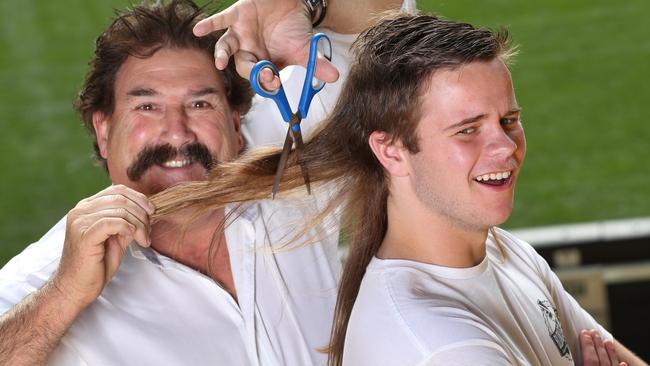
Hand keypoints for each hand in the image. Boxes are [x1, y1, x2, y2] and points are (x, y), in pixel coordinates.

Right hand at [51, 185, 154, 308]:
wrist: (76, 288)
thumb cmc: (96, 265)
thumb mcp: (116, 238)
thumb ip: (126, 222)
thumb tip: (145, 211)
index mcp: (87, 207)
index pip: (117, 190)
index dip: (139, 198)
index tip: (152, 211)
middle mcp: (80, 210)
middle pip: (121, 198)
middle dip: (141, 213)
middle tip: (148, 231)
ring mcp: (79, 222)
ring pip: (120, 210)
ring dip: (139, 224)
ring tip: (143, 239)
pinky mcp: (83, 235)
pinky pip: (112, 222)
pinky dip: (128, 228)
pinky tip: (132, 238)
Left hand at [193, 0, 338, 87]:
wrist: (292, 1)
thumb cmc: (294, 27)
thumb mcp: (306, 48)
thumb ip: (316, 64)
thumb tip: (334, 78)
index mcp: (264, 63)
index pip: (262, 79)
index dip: (267, 83)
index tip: (275, 83)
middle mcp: (249, 51)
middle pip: (245, 66)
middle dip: (253, 71)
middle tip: (265, 73)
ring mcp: (241, 33)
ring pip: (228, 47)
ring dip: (223, 55)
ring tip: (221, 63)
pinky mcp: (237, 14)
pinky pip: (221, 20)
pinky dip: (209, 24)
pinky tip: (198, 30)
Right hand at [581, 329, 627, 365]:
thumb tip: (562, 358)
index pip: (590, 359)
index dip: (587, 344)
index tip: (584, 333)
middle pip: (602, 359)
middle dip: (597, 344)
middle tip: (593, 332)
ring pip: (612, 364)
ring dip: (610, 352)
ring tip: (607, 341)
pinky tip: (623, 363)